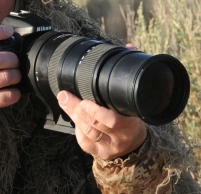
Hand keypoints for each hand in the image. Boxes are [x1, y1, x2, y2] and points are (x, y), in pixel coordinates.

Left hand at [56, 43, 145, 159]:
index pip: (113, 120)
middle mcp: (120, 137)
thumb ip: (128, 73)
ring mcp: (108, 147)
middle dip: (77, 108)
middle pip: (94, 124)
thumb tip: (129, 47)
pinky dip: (76, 127)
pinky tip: (72, 115)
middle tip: (65, 96)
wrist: (135, 145)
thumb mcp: (132, 98)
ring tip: (65, 100)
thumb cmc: (132, 115)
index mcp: (131, 123)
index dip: (96, 110)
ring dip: (73, 115)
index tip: (84, 99)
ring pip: (87, 131)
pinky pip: (84, 141)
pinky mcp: (98, 153)